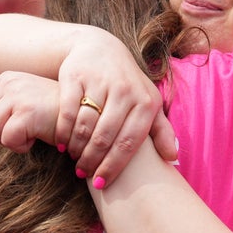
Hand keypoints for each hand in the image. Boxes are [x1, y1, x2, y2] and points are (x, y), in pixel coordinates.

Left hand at [0, 71, 61, 152]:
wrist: (83, 115)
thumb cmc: (53, 114)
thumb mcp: (22, 102)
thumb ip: (0, 107)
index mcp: (5, 78)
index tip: (10, 125)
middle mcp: (8, 82)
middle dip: (0, 135)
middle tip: (24, 131)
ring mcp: (17, 95)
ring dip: (10, 141)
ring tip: (30, 133)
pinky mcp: (27, 111)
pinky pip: (7, 139)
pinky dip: (21, 146)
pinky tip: (36, 138)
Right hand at [54, 36, 176, 184]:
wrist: (100, 49)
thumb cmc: (128, 84)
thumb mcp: (148, 102)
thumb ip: (161, 130)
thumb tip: (172, 158)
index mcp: (145, 102)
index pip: (128, 143)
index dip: (113, 167)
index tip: (102, 183)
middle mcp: (125, 91)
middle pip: (105, 138)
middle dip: (92, 161)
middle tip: (83, 174)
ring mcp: (100, 82)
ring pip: (86, 126)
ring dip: (77, 148)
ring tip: (73, 159)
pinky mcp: (76, 76)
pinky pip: (68, 111)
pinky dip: (63, 132)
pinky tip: (61, 144)